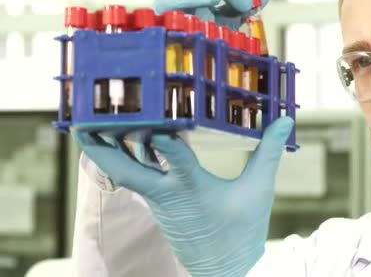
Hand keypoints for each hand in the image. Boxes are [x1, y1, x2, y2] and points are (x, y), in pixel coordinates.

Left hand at [72, 117, 294, 276]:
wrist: (225, 270)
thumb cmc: (241, 232)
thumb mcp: (258, 191)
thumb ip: (269, 153)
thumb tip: (284, 120)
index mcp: (190, 188)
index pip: (173, 155)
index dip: (163, 134)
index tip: (153, 112)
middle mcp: (166, 193)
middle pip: (124, 167)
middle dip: (101, 144)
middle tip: (82, 120)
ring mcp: (158, 200)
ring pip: (125, 171)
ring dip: (108, 148)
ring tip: (92, 122)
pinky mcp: (158, 205)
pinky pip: (136, 176)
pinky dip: (127, 157)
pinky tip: (126, 140)